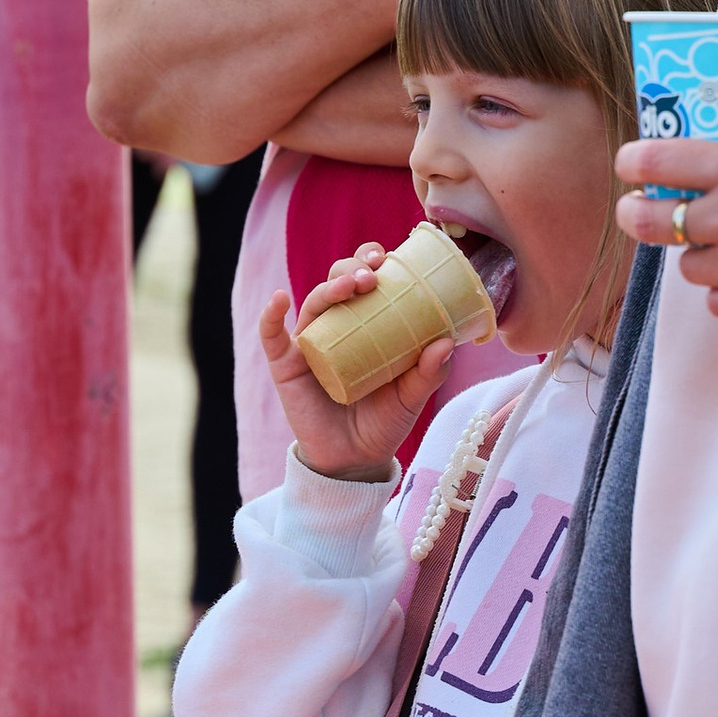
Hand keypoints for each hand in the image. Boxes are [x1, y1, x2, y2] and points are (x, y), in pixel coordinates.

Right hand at [260, 251, 451, 482]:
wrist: (355, 460)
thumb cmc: (384, 421)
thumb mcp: (412, 396)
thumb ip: (428, 372)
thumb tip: (446, 343)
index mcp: (368, 323)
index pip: (368, 279)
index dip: (374, 260)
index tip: (389, 256)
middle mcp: (337, 326)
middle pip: (338, 281)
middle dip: (353, 268)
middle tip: (373, 275)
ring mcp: (310, 343)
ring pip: (314, 302)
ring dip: (329, 287)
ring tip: (349, 286)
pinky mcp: (286, 365)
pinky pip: (272, 335)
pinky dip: (271, 315)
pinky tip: (279, 300)